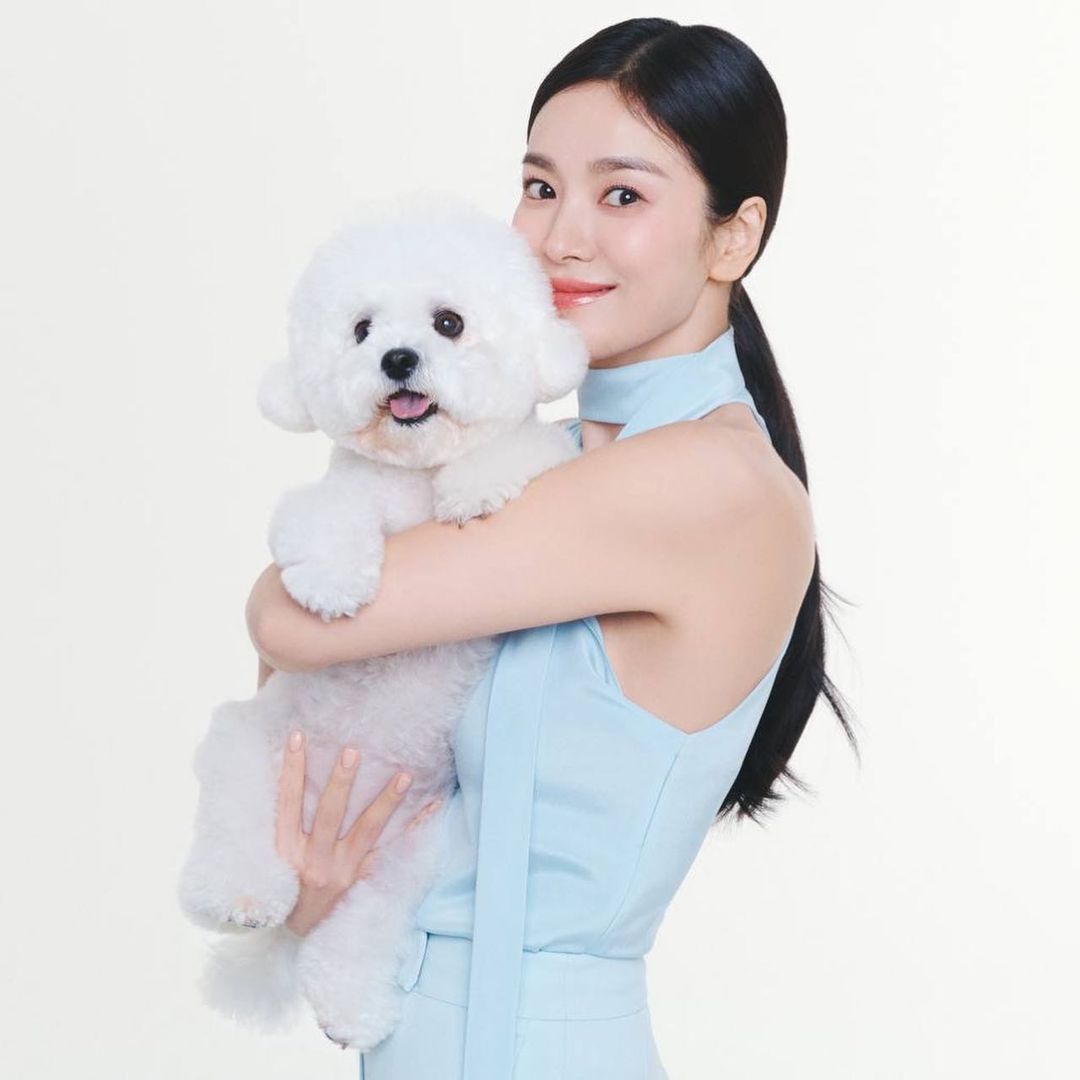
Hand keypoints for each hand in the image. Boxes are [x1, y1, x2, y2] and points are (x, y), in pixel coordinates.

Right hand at [275, 730, 440, 937]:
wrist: (299, 941)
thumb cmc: (282, 891)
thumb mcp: (267, 865)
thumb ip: (273, 828)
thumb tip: (271, 776)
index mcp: (285, 852)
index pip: (287, 803)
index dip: (290, 771)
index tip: (297, 737)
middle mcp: (314, 860)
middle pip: (329, 814)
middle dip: (341, 782)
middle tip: (353, 751)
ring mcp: (343, 871)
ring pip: (367, 831)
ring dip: (386, 801)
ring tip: (405, 775)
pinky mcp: (363, 880)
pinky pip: (393, 851)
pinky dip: (414, 828)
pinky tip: (433, 806)